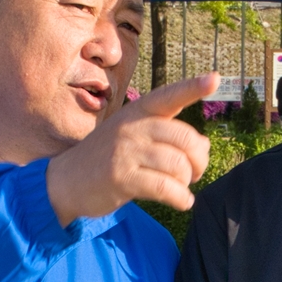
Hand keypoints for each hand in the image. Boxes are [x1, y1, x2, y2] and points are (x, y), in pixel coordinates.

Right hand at [45, 73, 216, 225]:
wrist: (66, 181)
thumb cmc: (107, 158)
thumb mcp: (132, 136)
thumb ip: (167, 136)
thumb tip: (205, 145)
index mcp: (137, 112)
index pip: (169, 96)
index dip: (193, 87)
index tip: (215, 79)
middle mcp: (132, 127)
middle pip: (185, 138)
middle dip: (199, 160)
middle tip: (195, 173)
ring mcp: (126, 152)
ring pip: (178, 165)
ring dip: (187, 182)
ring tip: (181, 188)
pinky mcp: (122, 178)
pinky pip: (165, 188)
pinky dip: (181, 198)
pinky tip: (182, 202)